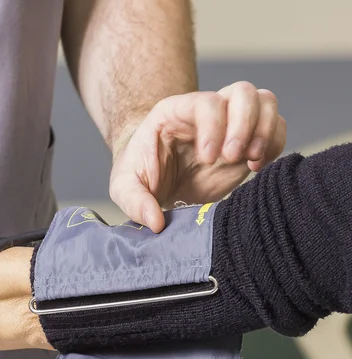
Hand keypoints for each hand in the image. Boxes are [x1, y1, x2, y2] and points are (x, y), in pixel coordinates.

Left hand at [109, 81, 286, 231]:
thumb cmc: (138, 174)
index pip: (206, 103)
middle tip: (232, 158)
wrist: (155, 178)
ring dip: (265, 130)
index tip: (207, 158)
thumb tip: (156, 223)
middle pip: (243, 93)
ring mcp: (231, 124)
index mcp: (176, 113)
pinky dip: (275, 144)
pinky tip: (255, 168)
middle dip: (244, 124)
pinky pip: (276, 128)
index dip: (213, 126)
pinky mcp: (247, 142)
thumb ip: (135, 201)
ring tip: (250, 161)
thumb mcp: (124, 187)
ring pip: (265, 103)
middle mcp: (208, 111)